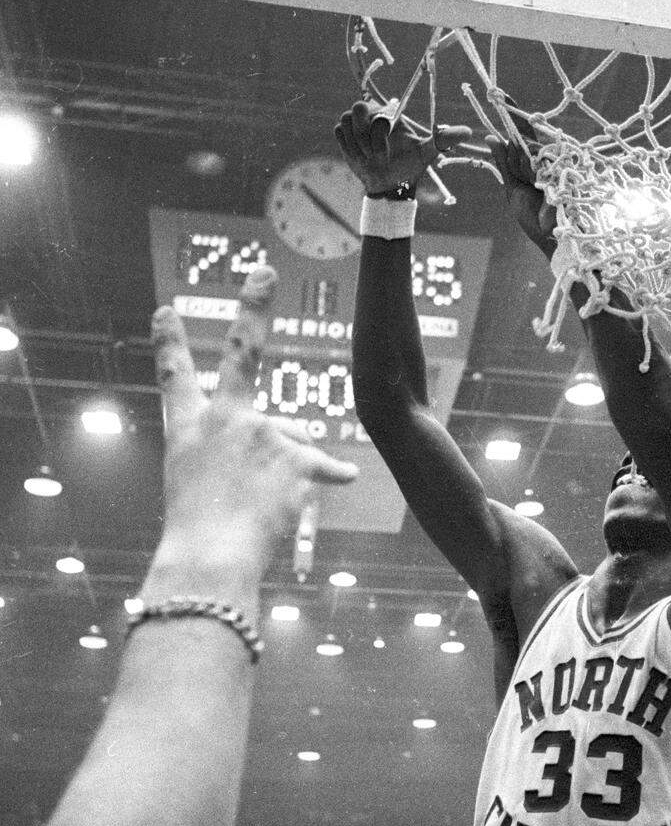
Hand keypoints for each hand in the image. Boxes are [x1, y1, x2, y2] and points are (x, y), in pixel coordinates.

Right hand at [151, 267, 357, 573]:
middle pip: (242, 351)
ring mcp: (261, 431)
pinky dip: (334, 474)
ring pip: (296, 439)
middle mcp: (224, 418)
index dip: (172, 343)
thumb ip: (233, 461)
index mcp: (187, 429)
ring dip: (292, 470)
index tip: (169, 311)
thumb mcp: (195, 490)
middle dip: (253, 307)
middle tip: (265, 271)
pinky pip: (327, 466)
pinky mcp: (295, 454)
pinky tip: (347, 476)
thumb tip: (295, 448)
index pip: (175, 379)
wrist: (209, 554)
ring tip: (267, 506)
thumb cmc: (199, 535)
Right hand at [335, 100, 469, 196]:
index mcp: (389, 112)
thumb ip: (444, 139)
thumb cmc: (409, 167)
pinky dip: (349, 148)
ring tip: (371, 158)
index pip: (377, 107)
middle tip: (377, 155)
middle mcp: (371, 113)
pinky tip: (360, 158)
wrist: (389, 186)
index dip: (380, 128)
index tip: (388, 146)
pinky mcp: (343, 134)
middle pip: (357, 110)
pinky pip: (339, 133)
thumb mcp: (426, 153)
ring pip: (347, 123)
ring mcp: (355, 123)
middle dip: (367, 137)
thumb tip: (469, 132)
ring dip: (359, 146)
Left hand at [486, 112, 557, 256]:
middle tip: (525, 179)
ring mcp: (553, 160)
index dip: (512, 114)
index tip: (500, 95)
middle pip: (520, 140)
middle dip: (515, 159)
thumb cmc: (533, 217)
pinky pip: (535, 158)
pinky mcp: (560, 166)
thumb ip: (504, 163)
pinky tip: (537, 184)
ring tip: (532, 187)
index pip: (522, 131)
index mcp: (534, 161)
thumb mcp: (512, 188)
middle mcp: (545, 156)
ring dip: (522, 168)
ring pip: (526, 148)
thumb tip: (491, 138)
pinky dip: (531, 171)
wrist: (549, 238)